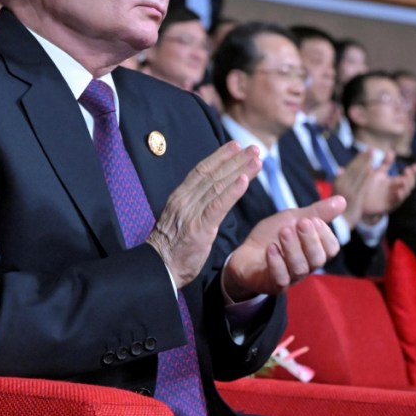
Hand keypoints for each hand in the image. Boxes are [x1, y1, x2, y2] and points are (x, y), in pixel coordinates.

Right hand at [147, 141, 260, 287]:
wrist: (158, 269)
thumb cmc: (172, 248)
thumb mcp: (180, 219)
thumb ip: (194, 205)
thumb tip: (211, 194)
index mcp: (180, 196)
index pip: (202, 170)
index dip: (220, 156)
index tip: (236, 146)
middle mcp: (185, 200)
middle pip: (213, 174)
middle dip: (235, 159)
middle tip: (254, 148)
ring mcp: (191, 213)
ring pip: (218, 186)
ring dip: (240, 170)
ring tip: (257, 160)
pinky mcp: (199, 228)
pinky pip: (218, 206)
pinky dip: (233, 191)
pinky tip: (245, 180)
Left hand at [223, 196, 344, 299]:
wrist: (244, 252)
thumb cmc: (272, 236)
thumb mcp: (293, 218)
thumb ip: (316, 212)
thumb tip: (343, 200)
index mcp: (314, 251)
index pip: (331, 248)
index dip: (324, 234)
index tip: (312, 219)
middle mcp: (306, 267)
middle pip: (318, 259)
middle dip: (310, 240)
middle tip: (301, 223)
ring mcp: (290, 278)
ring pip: (300, 268)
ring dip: (293, 248)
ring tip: (284, 231)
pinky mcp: (272, 285)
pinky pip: (280, 278)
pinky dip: (277, 262)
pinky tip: (271, 248)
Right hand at [333, 150, 373, 226]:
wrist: (339, 226)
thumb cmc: (338, 210)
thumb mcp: (336, 194)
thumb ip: (339, 181)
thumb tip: (340, 169)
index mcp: (338, 183)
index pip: (350, 168)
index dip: (359, 159)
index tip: (366, 151)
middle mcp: (342, 186)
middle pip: (355, 170)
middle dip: (364, 159)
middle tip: (372, 149)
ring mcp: (348, 193)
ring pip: (359, 175)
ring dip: (366, 164)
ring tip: (374, 154)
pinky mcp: (355, 200)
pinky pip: (362, 186)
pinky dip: (366, 177)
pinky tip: (372, 170)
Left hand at [360, 151, 415, 219]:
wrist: (360, 202)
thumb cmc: (369, 186)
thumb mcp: (378, 173)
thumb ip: (385, 163)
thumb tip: (391, 151)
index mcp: (394, 182)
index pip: (408, 176)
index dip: (413, 172)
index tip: (415, 166)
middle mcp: (396, 190)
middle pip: (409, 184)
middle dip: (411, 178)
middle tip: (408, 171)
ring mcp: (393, 198)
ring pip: (405, 193)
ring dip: (407, 186)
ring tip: (404, 179)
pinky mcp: (389, 206)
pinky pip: (396, 202)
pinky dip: (399, 197)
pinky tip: (399, 191)